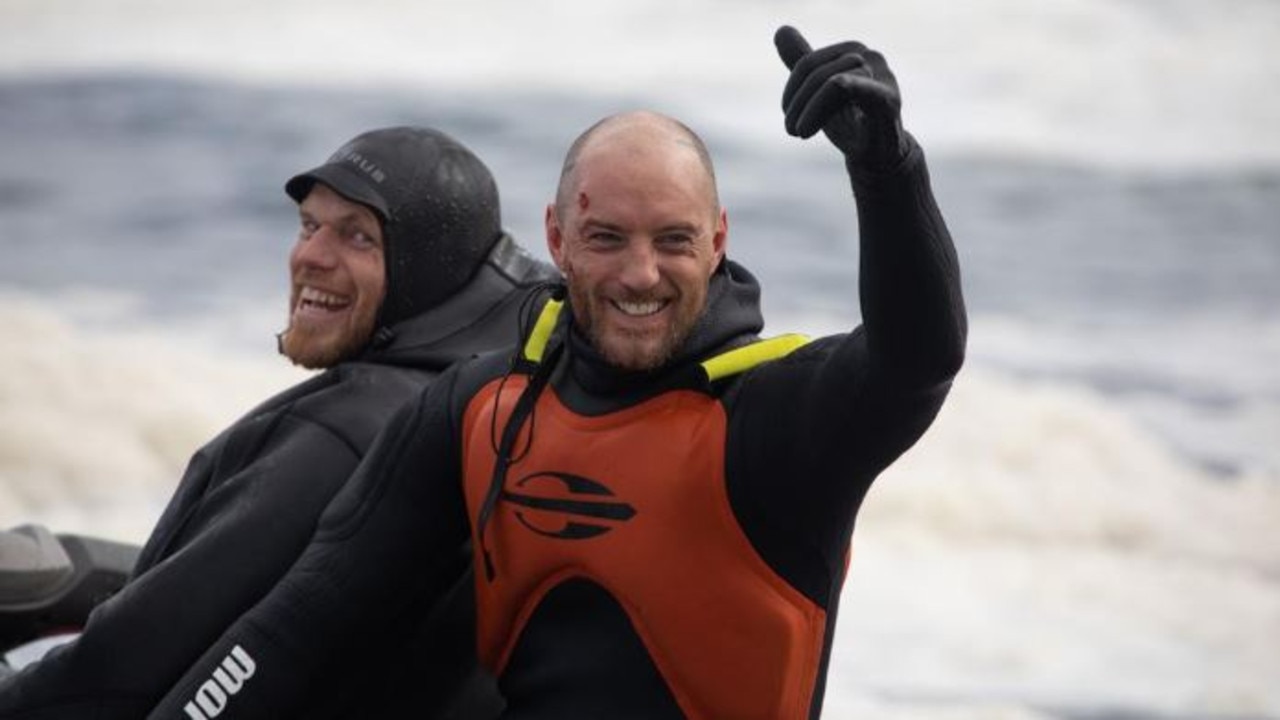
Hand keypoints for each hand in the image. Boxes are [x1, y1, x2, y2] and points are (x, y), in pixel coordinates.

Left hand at [775, 25, 909, 170]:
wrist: (881, 157)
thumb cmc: (852, 123)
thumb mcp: (821, 92)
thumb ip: (804, 63)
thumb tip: (781, 31)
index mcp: (853, 51)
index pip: (809, 63)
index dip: (792, 90)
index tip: (789, 118)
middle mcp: (870, 56)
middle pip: (816, 70)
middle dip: (796, 102)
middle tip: (790, 130)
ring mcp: (882, 76)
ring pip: (829, 80)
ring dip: (807, 111)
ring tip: (799, 133)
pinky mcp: (887, 99)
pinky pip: (848, 88)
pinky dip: (819, 108)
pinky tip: (806, 129)